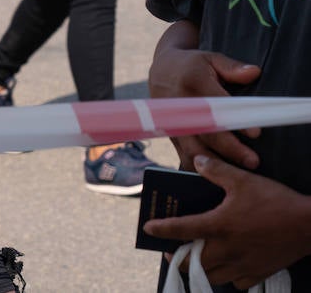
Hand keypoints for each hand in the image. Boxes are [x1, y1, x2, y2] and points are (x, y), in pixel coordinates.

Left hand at [143, 155, 310, 288]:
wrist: (310, 226)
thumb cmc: (276, 201)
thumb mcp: (244, 180)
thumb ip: (217, 171)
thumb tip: (198, 161)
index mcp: (219, 226)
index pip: (181, 229)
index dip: (161, 229)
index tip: (148, 229)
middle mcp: (227, 250)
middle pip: (192, 263)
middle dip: (178, 257)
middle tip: (173, 250)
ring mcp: (243, 265)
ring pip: (212, 276)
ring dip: (200, 269)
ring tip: (196, 259)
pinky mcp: (259, 273)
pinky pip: (236, 282)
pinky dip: (227, 277)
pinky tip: (227, 267)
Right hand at [149, 44, 260, 169]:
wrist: (160, 70)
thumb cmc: (191, 66)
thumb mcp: (210, 59)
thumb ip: (232, 67)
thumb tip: (254, 73)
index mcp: (192, 83)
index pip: (215, 106)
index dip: (234, 121)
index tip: (254, 134)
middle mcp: (179, 105)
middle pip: (205, 133)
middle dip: (230, 149)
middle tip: (252, 160)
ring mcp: (172, 122)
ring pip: (193, 148)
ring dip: (215, 163)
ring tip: (236, 173)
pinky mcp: (170, 134)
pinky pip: (184, 155)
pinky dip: (199, 168)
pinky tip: (216, 175)